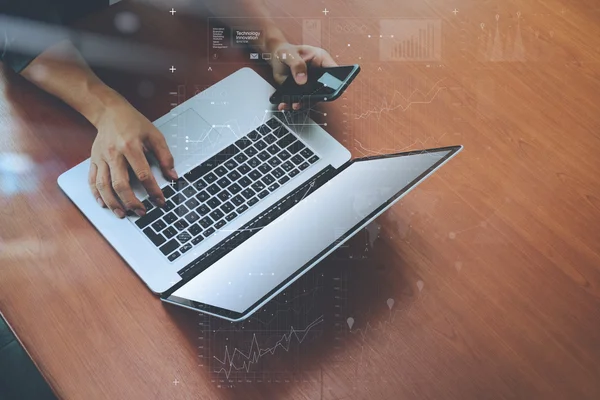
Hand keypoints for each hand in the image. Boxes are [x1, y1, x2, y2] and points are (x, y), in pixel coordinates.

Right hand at [88, 95, 177, 217]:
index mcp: (131, 146)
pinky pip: (92, 180)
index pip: (143, 174)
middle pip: (121, 184)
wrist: (109, 111)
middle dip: (132, 202)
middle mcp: (114, 154)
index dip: (153, 190)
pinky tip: (104, 204)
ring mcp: (101, 158)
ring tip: (123, 214)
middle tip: (141, 212)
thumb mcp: (154, 135)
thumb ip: (165, 156)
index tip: (160, 201)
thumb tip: (173, 176)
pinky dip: (97, 195)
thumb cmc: (133, 123)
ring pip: (104, 186)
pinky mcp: (93, 160)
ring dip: (113, 203)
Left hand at [269, 43, 336, 110]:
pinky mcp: (301, 92)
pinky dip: (291, 103)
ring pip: (311, 97)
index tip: (327, 87)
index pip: (334, 70)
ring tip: (295, 104)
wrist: (276, 58)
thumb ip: (297, 64)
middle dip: (316, 96)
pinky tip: (285, 104)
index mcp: (321, 60)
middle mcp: (318, 75)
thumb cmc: (287, 52)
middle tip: (307, 98)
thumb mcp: (290, 54)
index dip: (335, 80)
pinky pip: (299, 100)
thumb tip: (302, 79)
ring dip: (303, 102)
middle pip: (324, 88)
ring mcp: (310, 85)